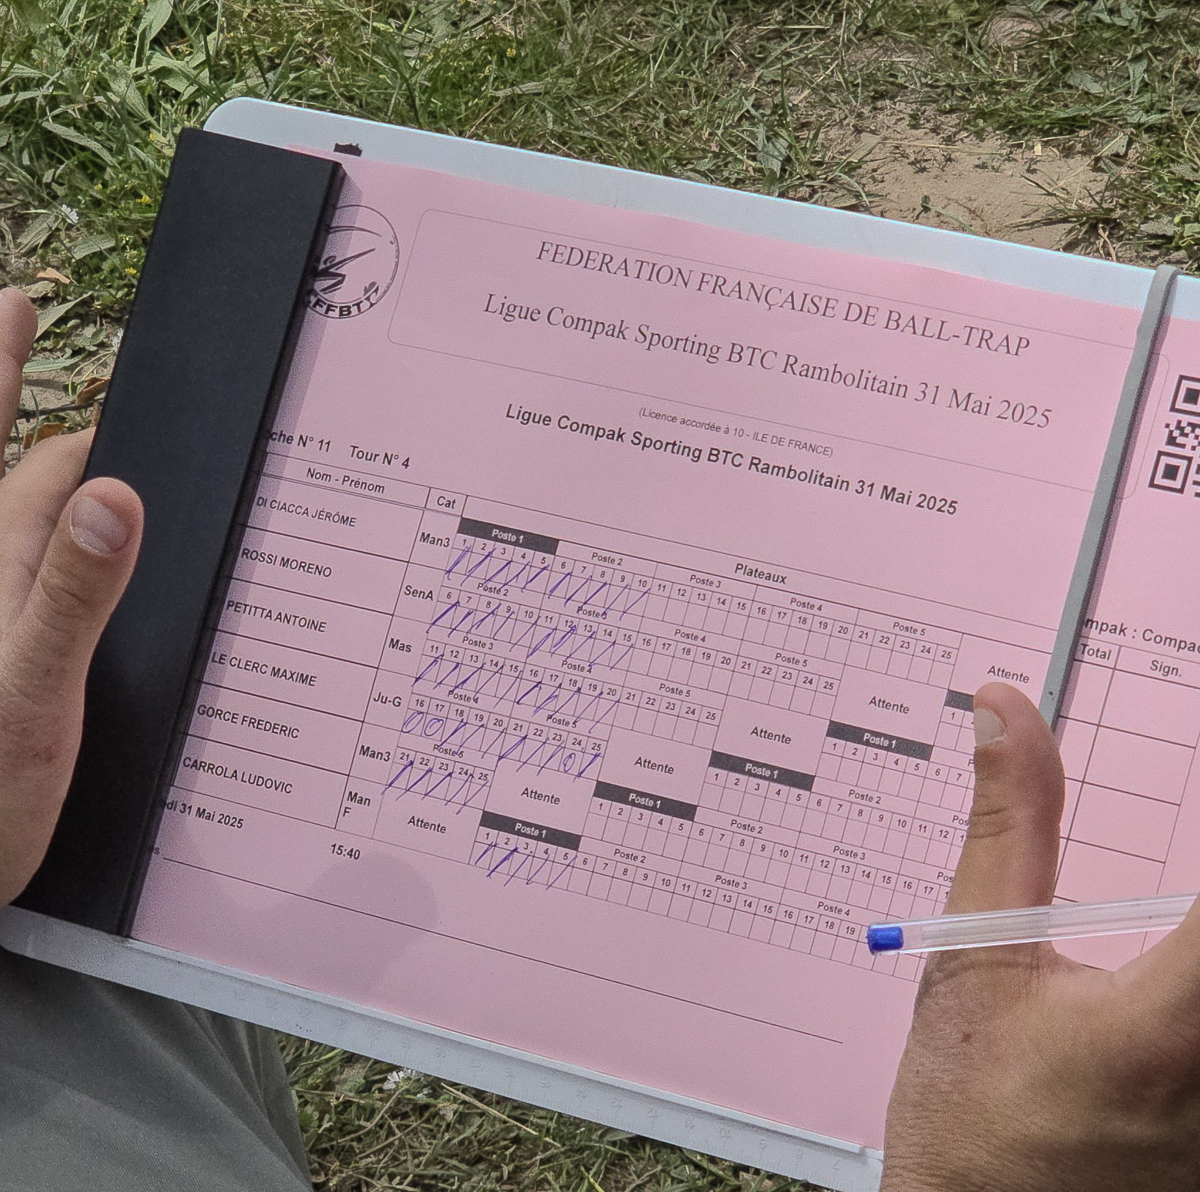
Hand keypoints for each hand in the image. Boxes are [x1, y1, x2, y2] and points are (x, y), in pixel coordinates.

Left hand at [0, 288, 142, 906]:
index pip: (26, 451)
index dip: (11, 366)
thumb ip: (68, 594)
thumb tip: (113, 492)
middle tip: (56, 336)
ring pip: (38, 522)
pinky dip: (85, 553)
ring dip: (74, 481)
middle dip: (53, 415)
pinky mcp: (12, 654)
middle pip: (29, 471)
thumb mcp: (27, 695)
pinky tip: (106, 549)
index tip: (25, 300)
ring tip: (100, 437)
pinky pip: (54, 582)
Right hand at [881, 681, 1199, 1190]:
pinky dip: (1198, 989)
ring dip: (1195, 948)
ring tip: (1155, 955)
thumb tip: (1005, 709)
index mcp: (1174, 1024)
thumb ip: (1010, 825)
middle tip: (1154, 910)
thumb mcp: (977, 954)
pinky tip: (1168, 996)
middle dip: (1195, 907)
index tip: (1190, 757)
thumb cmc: (969, 1108)